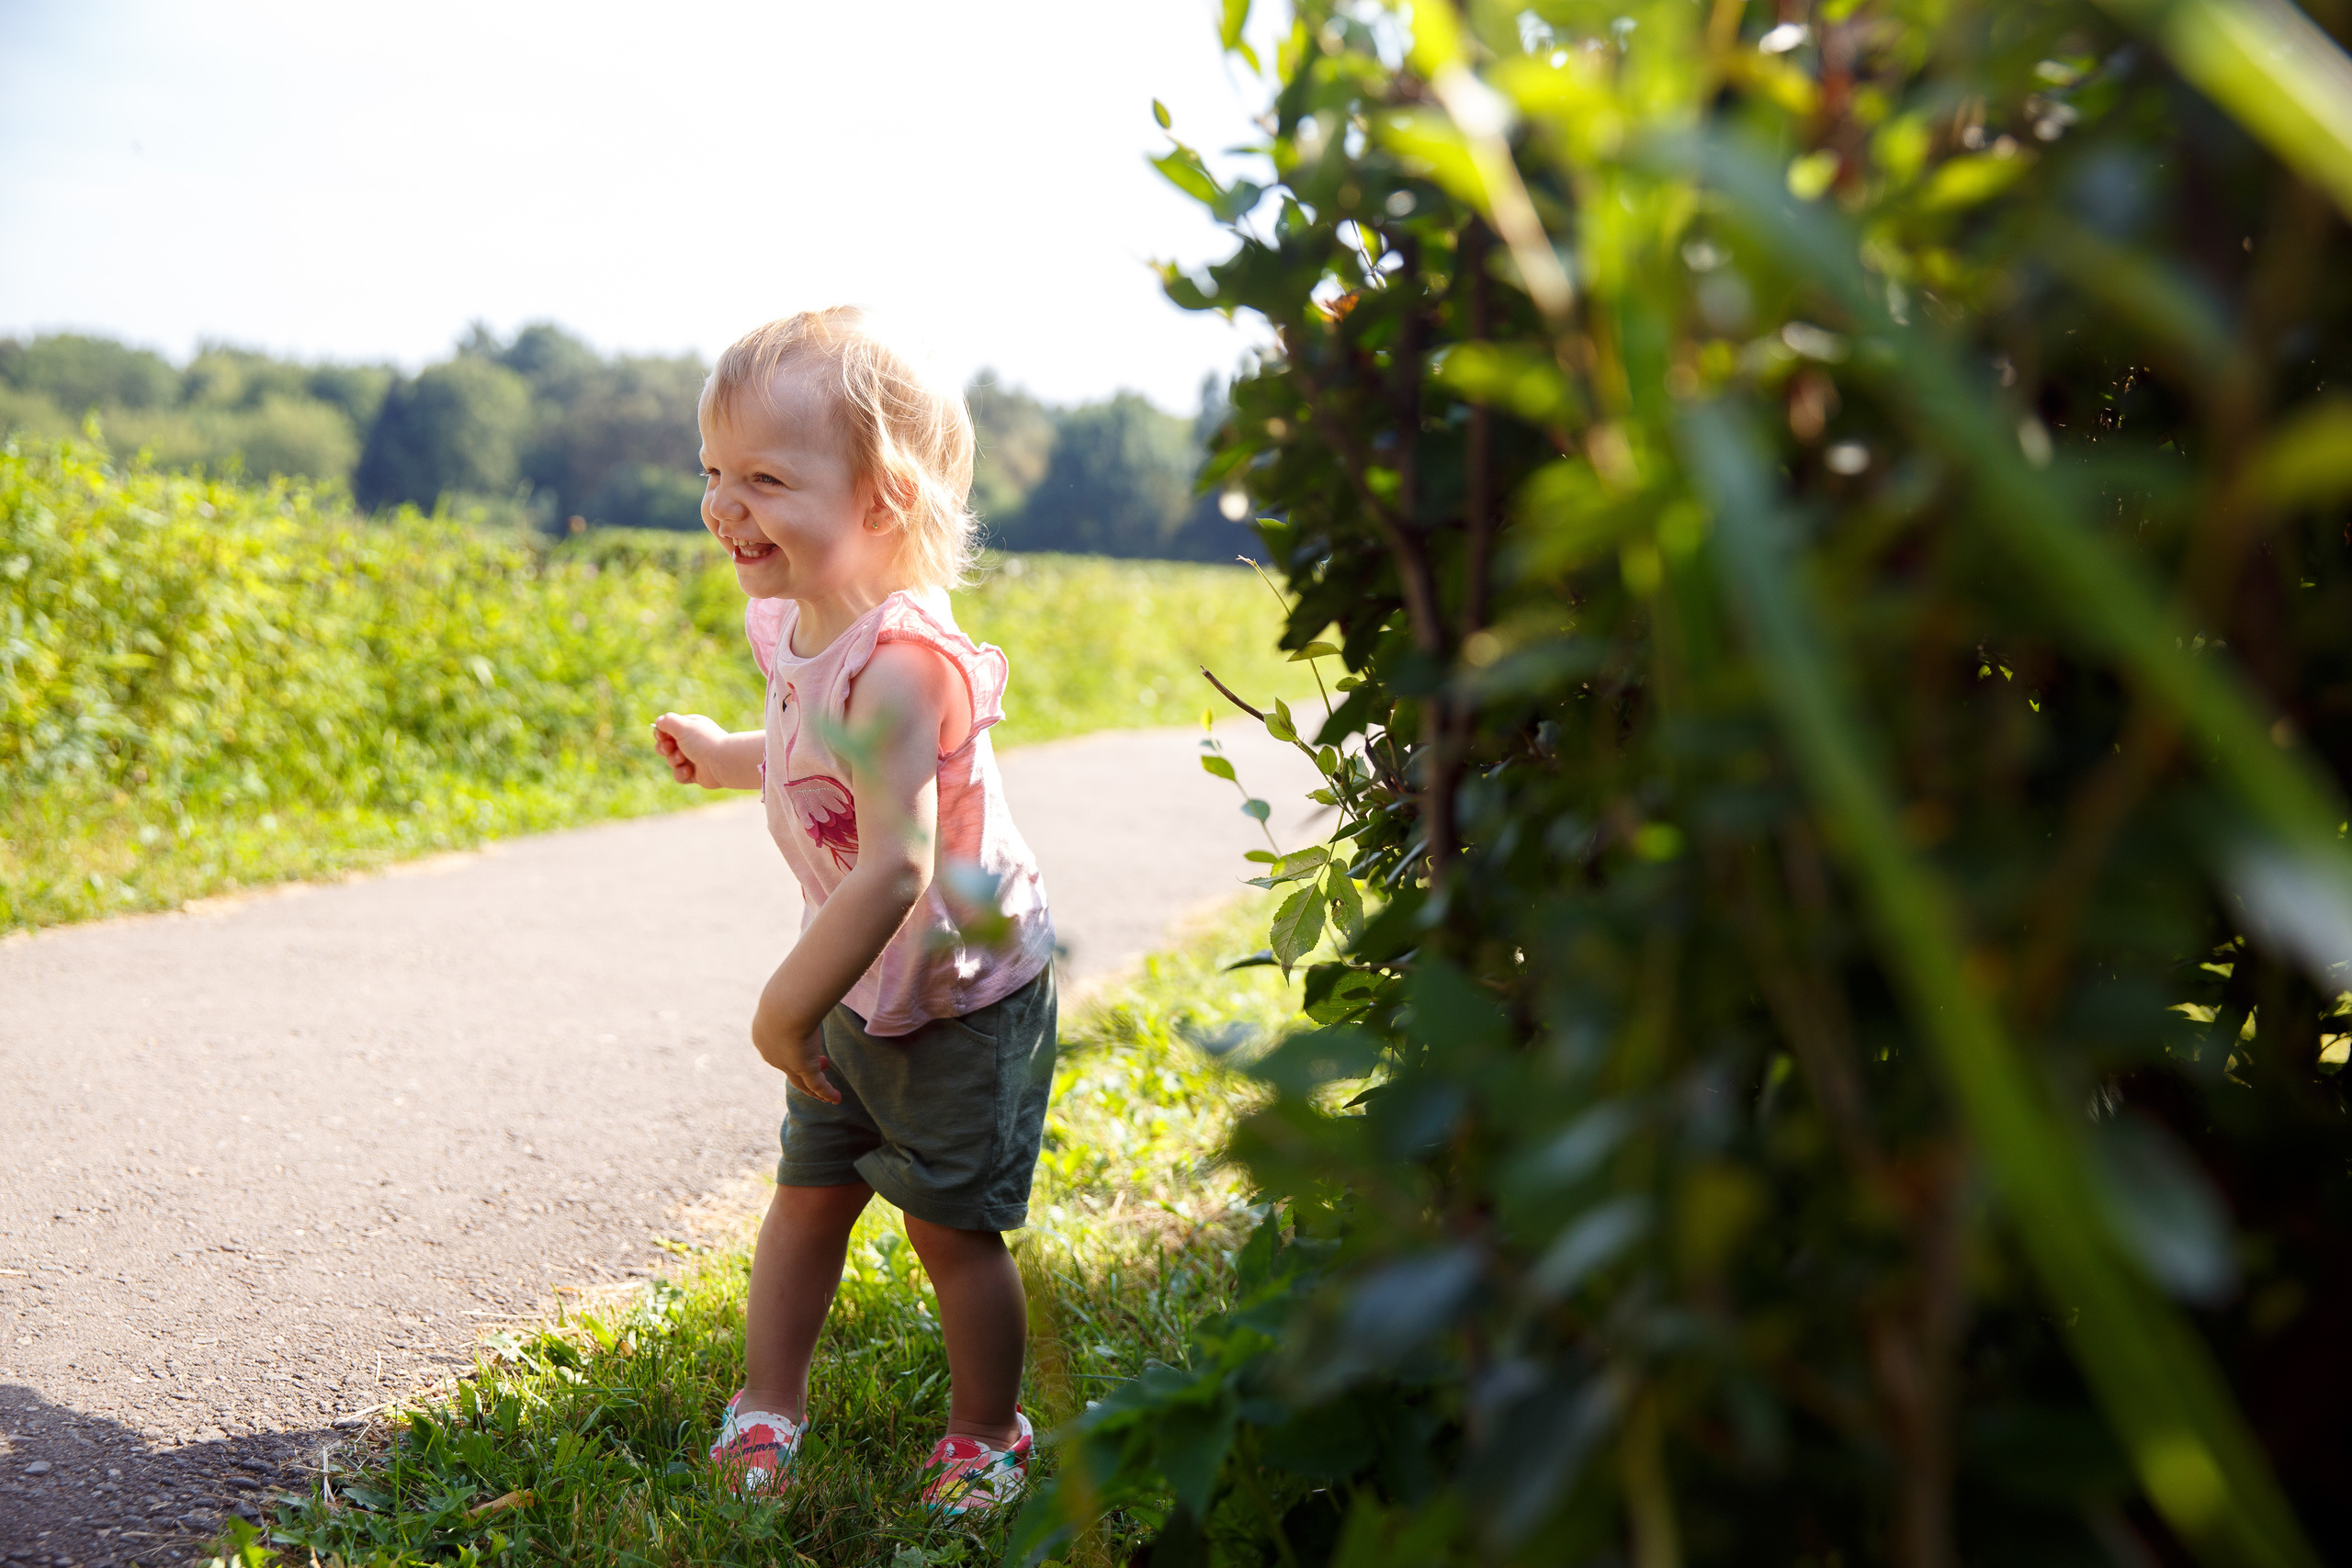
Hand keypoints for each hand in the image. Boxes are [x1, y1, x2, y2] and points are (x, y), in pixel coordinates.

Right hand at [652, 713, 729, 787]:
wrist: (723, 762)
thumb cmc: (704, 742)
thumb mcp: (683, 726)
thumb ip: (668, 722)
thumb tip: (659, 721)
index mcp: (690, 728)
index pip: (668, 729)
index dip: (661, 734)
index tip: (662, 736)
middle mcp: (691, 742)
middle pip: (666, 746)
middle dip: (664, 748)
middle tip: (669, 748)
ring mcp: (693, 758)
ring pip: (671, 761)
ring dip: (673, 760)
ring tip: (683, 758)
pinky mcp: (694, 774)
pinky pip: (679, 775)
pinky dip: (681, 773)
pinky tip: (690, 771)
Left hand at [752, 976, 841, 1104]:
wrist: (785, 1005)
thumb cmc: (786, 991)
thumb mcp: (787, 991)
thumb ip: (795, 987)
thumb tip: (802, 971)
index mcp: (763, 1035)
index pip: (778, 1048)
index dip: (795, 1050)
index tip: (809, 1043)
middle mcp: (771, 1053)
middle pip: (789, 1068)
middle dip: (805, 1069)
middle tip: (824, 1063)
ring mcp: (786, 1063)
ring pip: (802, 1082)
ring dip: (815, 1089)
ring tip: (827, 1094)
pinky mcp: (802, 1068)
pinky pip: (816, 1085)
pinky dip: (826, 1093)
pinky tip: (835, 1098)